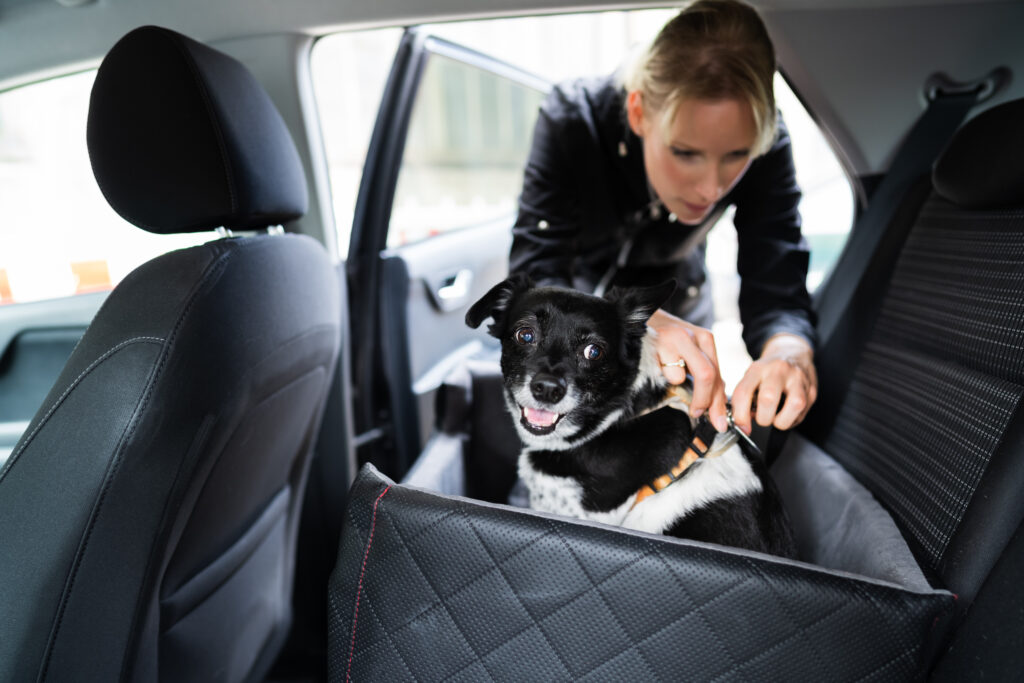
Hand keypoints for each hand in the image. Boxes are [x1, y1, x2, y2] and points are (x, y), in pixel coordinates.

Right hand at [648, 309, 728, 431]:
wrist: (637, 317)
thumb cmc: (665, 339)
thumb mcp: (690, 351)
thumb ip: (704, 373)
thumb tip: (716, 404)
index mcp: (704, 338)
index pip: (718, 375)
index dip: (719, 402)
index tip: (720, 422)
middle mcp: (689, 335)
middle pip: (706, 376)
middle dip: (703, 401)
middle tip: (697, 413)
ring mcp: (669, 338)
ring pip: (678, 377)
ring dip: (672, 381)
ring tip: (663, 367)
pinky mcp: (650, 344)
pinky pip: (657, 373)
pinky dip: (656, 374)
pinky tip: (653, 361)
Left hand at [730, 333, 816, 433]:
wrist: (792, 352)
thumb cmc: (768, 370)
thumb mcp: (752, 376)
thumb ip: (745, 396)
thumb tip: (743, 422)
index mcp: (758, 368)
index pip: (744, 393)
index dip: (740, 416)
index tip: (742, 426)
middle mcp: (778, 371)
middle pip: (768, 399)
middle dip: (763, 418)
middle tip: (762, 419)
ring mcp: (798, 378)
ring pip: (794, 405)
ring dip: (782, 420)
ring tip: (777, 418)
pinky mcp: (811, 389)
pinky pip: (803, 411)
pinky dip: (793, 419)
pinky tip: (787, 414)